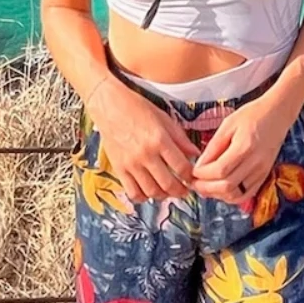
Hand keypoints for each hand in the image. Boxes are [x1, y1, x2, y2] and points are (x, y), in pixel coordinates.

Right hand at [89, 84, 197, 202]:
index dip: (191, 176)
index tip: (193, 177)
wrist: (108, 105)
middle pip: (168, 184)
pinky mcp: (119, 169)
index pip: (182, 167)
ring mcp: (131, 164)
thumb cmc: (136, 107)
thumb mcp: (164, 118)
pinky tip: (149, 191)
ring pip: (152, 191)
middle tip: (185, 190)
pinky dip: (143, 197)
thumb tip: (195, 153)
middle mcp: (146, 154)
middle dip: (181, 191)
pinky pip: (133, 192)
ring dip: (164, 195)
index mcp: (160, 139)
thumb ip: (180, 138)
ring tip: (169, 191)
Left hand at [191, 97, 291, 207]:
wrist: (277, 114)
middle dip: (207, 188)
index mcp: (245, 146)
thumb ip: (214, 146)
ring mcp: (262, 171)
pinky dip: (231, 196)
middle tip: (195, 183)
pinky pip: (246, 194)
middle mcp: (256, 162)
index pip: (220, 170)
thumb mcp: (228, 124)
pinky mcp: (265, 176)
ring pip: (236, 194)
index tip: (193, 171)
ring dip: (218, 195)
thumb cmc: (252, 115)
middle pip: (227, 186)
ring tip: (206, 187)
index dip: (203, 175)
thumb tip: (199, 166)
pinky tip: (221, 189)